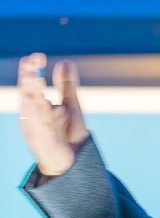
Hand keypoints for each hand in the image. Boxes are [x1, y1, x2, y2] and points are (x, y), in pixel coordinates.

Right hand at [17, 52, 90, 176]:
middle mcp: (33, 113)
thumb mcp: (70, 105)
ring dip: (30, 93)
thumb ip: (66, 85)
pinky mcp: (39, 140)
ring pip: (29, 107)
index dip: (31, 69)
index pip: (31, 83)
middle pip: (27, 92)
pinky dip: (38, 115)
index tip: (37, 56)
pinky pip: (36, 126)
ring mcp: (34, 126)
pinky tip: (42, 103)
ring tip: (35, 78)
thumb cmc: (68, 133)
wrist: (74, 161)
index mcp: (38, 104)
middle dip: (29, 77)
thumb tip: (65, 61)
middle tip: (32, 62)